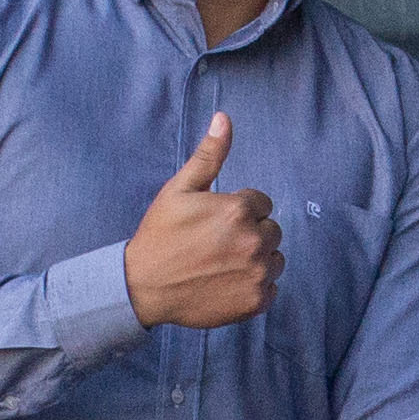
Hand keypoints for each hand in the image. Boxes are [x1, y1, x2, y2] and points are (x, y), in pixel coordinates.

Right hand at [124, 111, 281, 329]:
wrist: (143, 286)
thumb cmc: (160, 235)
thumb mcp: (180, 189)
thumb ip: (209, 154)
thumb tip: (224, 118)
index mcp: (238, 210)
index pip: (262, 204)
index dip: (238, 211)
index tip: (214, 224)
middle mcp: (254, 241)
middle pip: (272, 231)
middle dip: (250, 234)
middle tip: (216, 245)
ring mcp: (257, 273)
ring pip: (275, 259)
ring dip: (256, 260)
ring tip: (221, 264)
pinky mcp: (256, 301)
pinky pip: (271, 288)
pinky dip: (254, 287)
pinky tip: (226, 283)